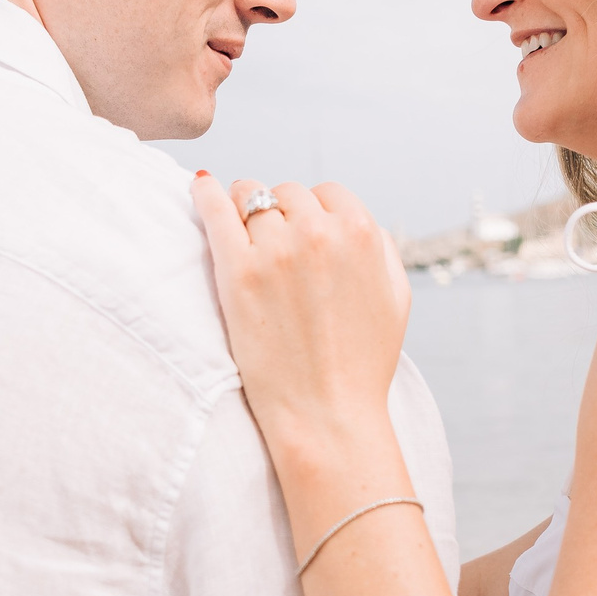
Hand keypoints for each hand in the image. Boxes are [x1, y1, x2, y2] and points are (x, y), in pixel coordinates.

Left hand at [189, 174, 410, 469]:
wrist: (326, 413)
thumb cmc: (362, 363)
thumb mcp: (396, 297)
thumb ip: (382, 249)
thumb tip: (357, 222)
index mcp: (361, 233)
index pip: (327, 193)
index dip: (314, 214)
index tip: (302, 236)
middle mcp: (319, 232)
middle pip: (288, 193)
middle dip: (281, 214)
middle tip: (273, 248)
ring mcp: (276, 250)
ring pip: (251, 197)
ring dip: (246, 210)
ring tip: (241, 231)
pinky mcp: (238, 271)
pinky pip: (215, 209)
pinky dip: (206, 191)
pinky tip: (201, 182)